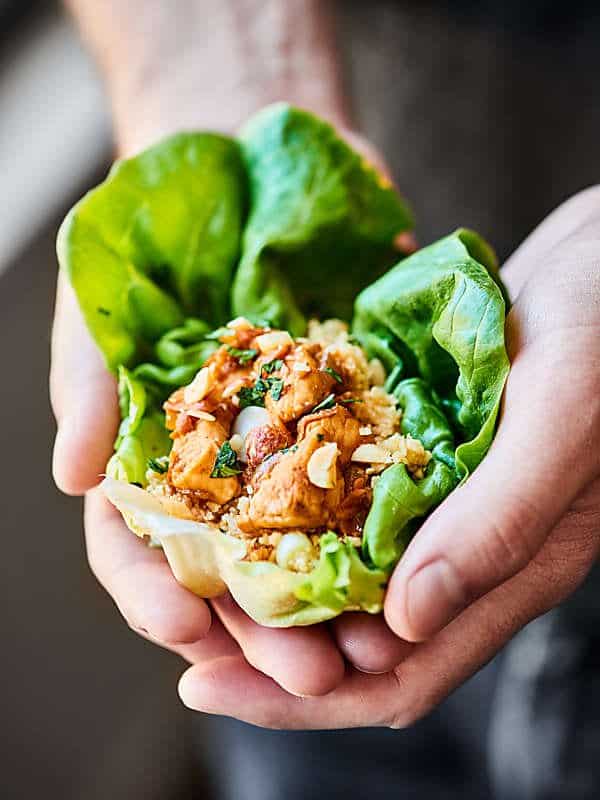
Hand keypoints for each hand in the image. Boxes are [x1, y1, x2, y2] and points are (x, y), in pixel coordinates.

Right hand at [50, 126, 413, 696]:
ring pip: (303, 549)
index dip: (153, 596)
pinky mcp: (343, 418)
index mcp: (148, 465)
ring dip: (326, 606)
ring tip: (356, 648)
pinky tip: (401, 565)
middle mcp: (218, 473)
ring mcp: (284, 450)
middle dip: (259, 632)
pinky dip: (376, 530)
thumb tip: (71, 474)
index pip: (138, 552)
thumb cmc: (146, 248)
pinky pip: (360, 483)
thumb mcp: (98, 310)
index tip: (182, 629)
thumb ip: (85, 387)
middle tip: (303, 673)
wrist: (235, 169)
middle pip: (232, 575)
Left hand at [178, 187, 599, 727]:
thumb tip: (408, 622)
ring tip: (189, 568)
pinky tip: (236, 490)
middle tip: (178, 626)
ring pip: (339, 570)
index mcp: (508, 568)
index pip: (399, 674)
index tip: (209, 684)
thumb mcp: (562, 415)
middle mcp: (465, 549)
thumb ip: (498, 521)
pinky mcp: (416, 452)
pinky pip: (343, 498)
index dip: (303, 695)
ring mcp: (437, 500)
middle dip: (265, 644)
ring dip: (267, 579)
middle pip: (351, 633)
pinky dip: (290, 508)